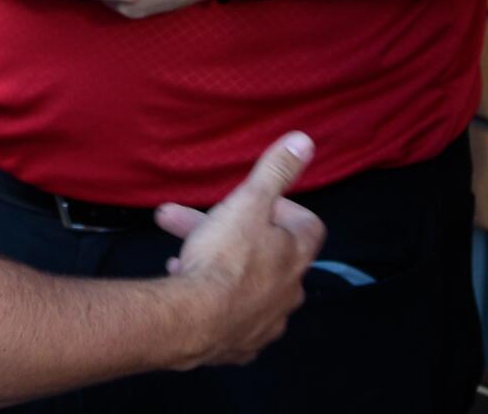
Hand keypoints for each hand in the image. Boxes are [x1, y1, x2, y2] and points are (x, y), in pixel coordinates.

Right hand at [157, 132, 323, 366]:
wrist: (194, 322)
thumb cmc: (224, 258)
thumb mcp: (247, 202)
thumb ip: (275, 171)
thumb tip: (304, 141)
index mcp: (295, 257)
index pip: (307, 227)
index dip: (283, 209)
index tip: (255, 203)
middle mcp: (288, 292)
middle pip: (265, 253)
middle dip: (230, 233)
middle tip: (195, 223)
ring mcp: (265, 322)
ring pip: (244, 285)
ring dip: (217, 266)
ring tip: (180, 257)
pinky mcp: (239, 345)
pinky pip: (229, 318)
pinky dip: (211, 300)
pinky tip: (186, 286)